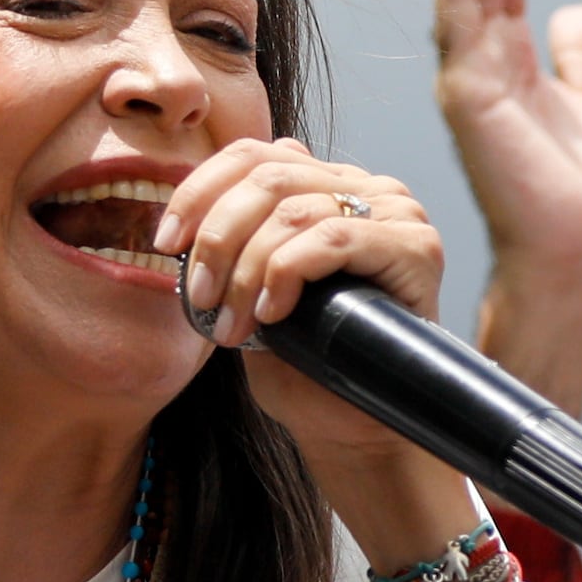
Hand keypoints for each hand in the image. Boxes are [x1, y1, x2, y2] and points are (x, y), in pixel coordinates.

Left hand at [152, 140, 475, 551]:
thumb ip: (228, 244)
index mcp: (324, 184)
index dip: (199, 191)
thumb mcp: (247, 293)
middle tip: (197, 297)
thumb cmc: (300, 364)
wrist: (352, 427)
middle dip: (218, 237)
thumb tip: (176, 224)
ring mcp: (396, 212)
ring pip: (294, 209)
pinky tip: (273, 314)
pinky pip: (335, 238)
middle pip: (268, 175)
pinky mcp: (417, 247)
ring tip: (231, 324)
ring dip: (246, 270)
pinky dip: (288, 273)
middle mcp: (365, 187)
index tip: (165, 243)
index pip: (252, 154)